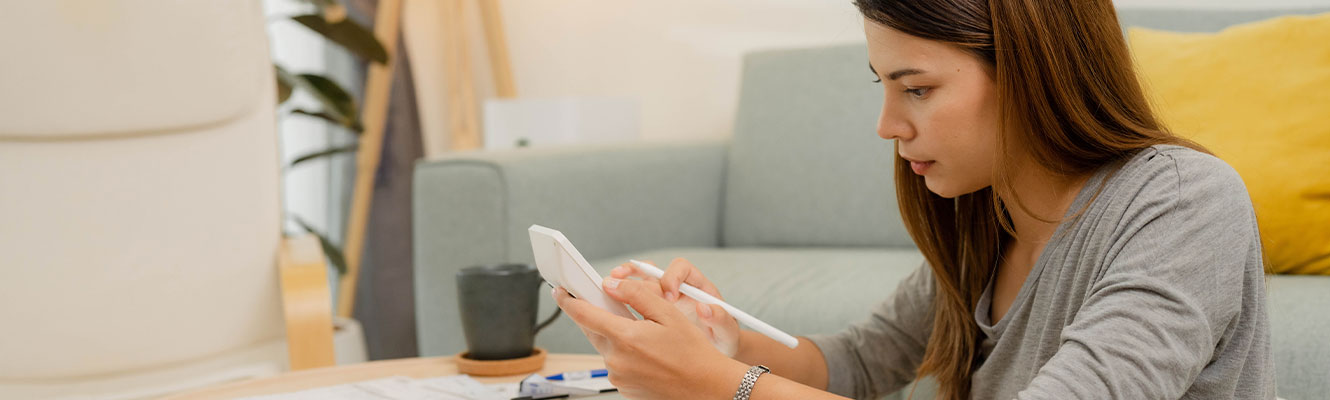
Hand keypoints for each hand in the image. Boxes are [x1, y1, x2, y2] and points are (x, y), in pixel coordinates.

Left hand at [552, 276, 745, 399]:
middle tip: (609, 305)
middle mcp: (616, 360)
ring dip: (614, 336)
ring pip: (605, 347)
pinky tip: (646, 353)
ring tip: (644, 336)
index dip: (569, 301)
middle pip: (592, 330)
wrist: (706, 387)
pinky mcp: (624, 387)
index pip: (584, 315)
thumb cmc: (693, 352)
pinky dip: (624, 354)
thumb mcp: (668, 314)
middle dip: (596, 316)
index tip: (560, 291)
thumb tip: (611, 285)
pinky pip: (616, 363)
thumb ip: (636, 295)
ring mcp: (618, 376)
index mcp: (625, 337)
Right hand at [611, 258, 741, 356]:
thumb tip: (706, 309)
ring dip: (624, 280)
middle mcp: (675, 288)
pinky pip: (631, 300)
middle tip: (625, 283)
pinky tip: (610, 305)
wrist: (713, 356)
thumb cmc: (722, 338)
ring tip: (611, 282)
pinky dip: (620, 299)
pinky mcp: (648, 312)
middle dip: (637, 275)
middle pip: (652, 271)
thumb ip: (720, 318)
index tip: (669, 295)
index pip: (680, 268)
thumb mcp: (726, 330)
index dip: (672, 278)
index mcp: (696, 285)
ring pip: (637, 281)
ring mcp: (659, 299)